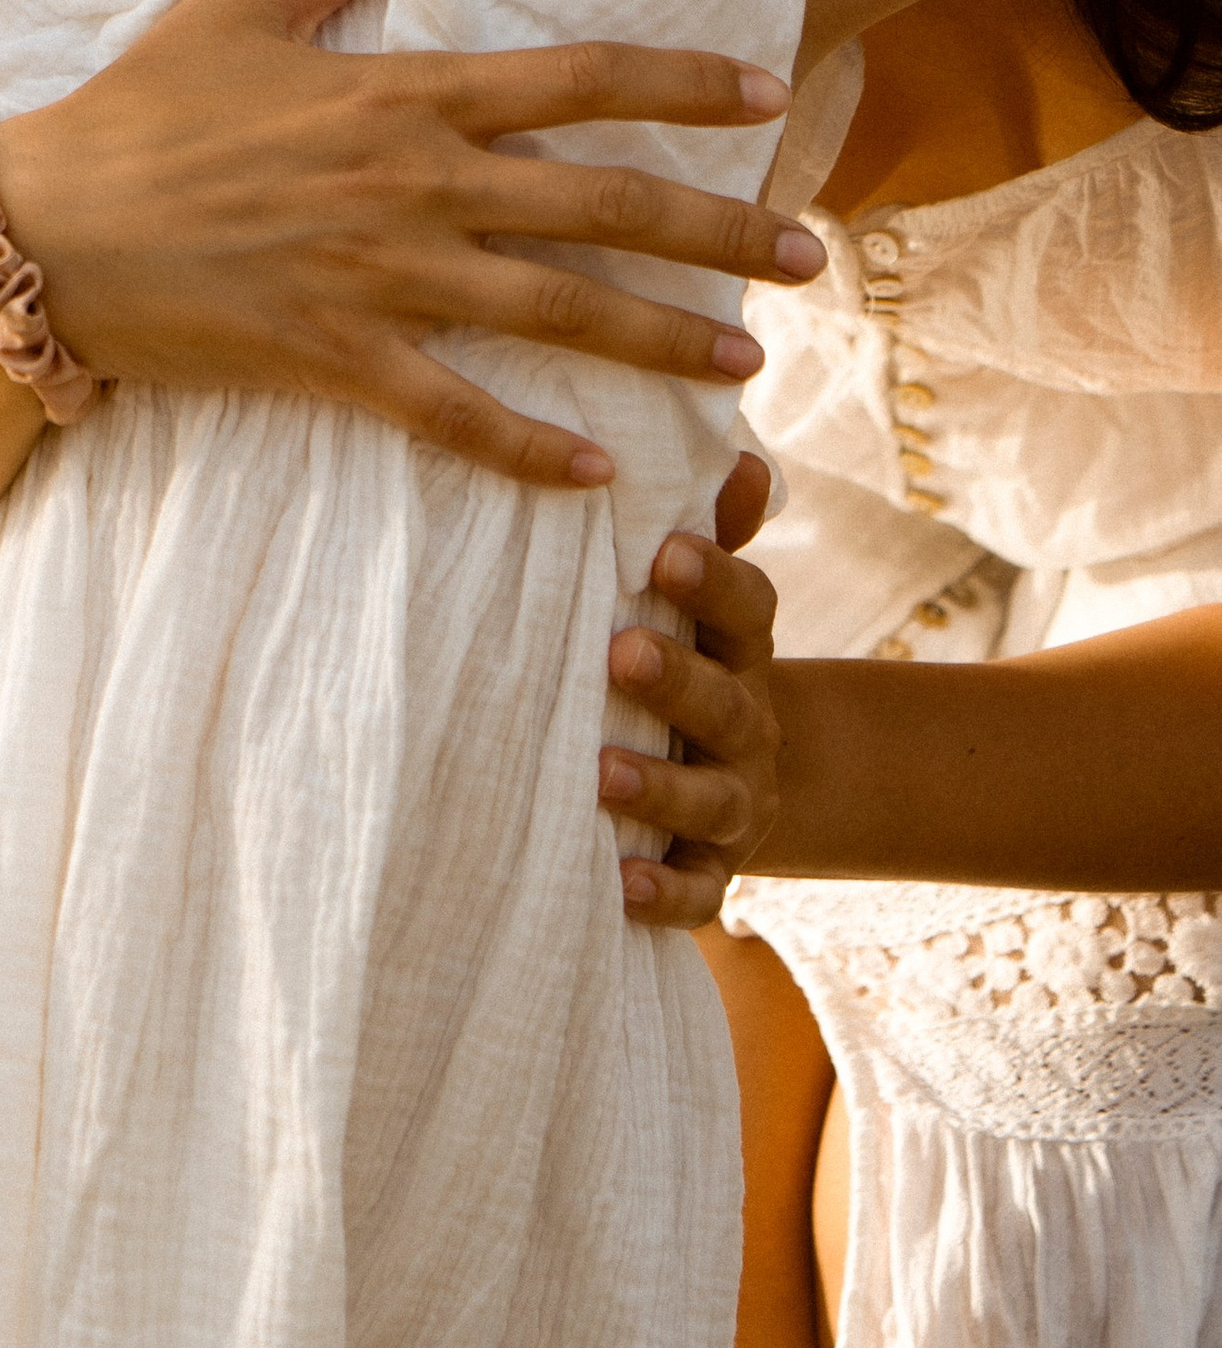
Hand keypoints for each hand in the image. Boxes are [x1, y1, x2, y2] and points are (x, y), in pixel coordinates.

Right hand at [0, 0, 826, 487]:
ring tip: (744, 367)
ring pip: (557, 313)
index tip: (770, 94)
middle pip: (605, 205)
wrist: (44, 231)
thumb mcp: (237, 8)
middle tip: (808, 258)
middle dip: (720, 232)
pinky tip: (599, 477)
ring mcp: (382, 278)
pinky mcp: (337, 359)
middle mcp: (416, 185)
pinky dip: (531, 448)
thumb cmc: (137, 114)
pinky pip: (457, 413)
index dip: (687, 85)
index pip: (581, 79)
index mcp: (403, 92)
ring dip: (662, 342)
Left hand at [602, 452, 781, 928]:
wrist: (733, 780)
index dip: (717, 580)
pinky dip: (664, 894)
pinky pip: (694, 893)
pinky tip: (620, 884)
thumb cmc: (686, 657)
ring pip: (708, 799)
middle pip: (727, 702)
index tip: (666, 550)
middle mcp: (748, 724)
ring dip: (659, 786)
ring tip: (599, 771)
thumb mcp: (698, 600)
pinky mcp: (708, 874)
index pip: (749, 609)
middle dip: (678, 678)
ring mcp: (734, 803)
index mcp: (741, 649)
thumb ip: (709, 531)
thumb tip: (736, 453)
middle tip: (620, 651)